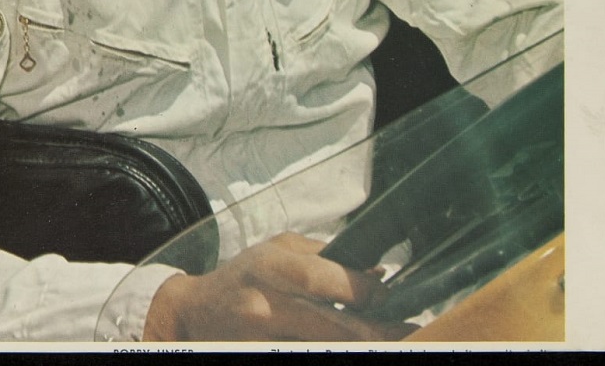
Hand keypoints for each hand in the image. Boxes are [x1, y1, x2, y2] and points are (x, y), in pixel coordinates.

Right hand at [142, 232, 412, 341]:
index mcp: (273, 266)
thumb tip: (378, 274)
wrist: (192, 314)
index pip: (327, 280)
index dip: (365, 293)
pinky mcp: (261, 358)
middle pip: (333, 326)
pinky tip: (352, 348)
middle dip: (377, 333)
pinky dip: (330, 352)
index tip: (391, 298)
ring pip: (323, 349)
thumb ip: (325, 257)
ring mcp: (263, 339)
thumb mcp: (277, 249)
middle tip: (412, 334)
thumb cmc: (243, 275)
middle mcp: (267, 304)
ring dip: (359, 346)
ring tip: (391, 343)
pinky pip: (304, 358)